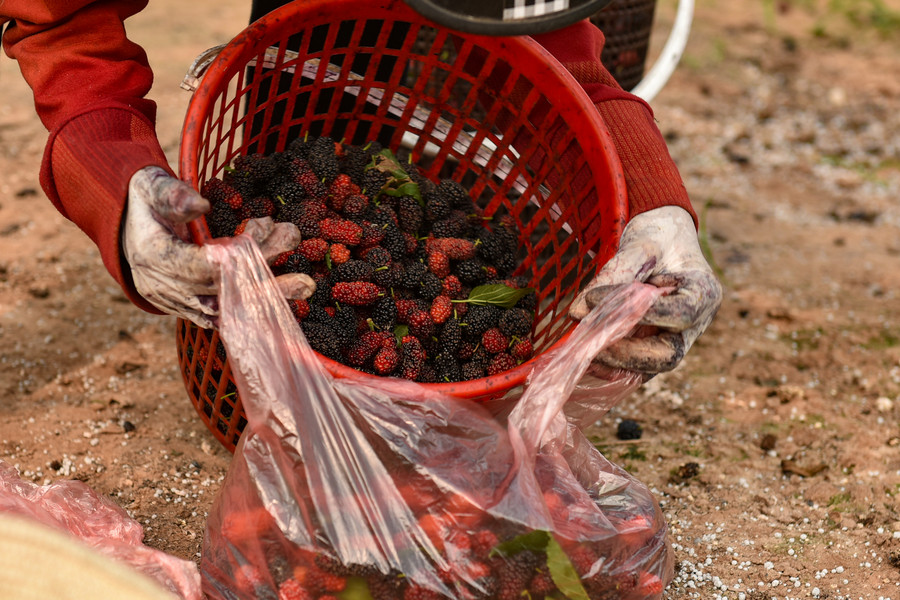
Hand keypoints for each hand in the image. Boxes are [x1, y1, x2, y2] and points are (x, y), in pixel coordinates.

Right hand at [123, 166, 314, 328]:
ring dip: (268, 295)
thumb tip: (201, 204)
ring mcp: (178, 303)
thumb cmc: (143, 201)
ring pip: (228, 308)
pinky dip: (254, 309)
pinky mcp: (191, 310)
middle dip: (264, 274)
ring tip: (305, 285)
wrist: (126, 228)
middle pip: (222, 289)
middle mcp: (165, 288)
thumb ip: (172, 195)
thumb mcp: (151, 186)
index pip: (199, 266)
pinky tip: (285, 298)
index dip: (234, 255)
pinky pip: (225, 317)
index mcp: (154, 257)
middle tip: (300, 263)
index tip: (262, 230)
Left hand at [569, 206, 721, 376]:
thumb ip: (612, 275)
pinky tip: (586, 356)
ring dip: (615, 363)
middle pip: (668, 355)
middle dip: (627, 353)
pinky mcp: (657, 346)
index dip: (637, 313)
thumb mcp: (638, 247)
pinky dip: (612, 365)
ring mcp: (677, 339)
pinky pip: (637, 367)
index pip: (678, 315)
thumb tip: (576, 313)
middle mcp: (696, 324)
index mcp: (704, 293)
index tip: (594, 299)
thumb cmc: (657, 237)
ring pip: (650, 368)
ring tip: (583, 349)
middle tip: (590, 340)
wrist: (664, 238)